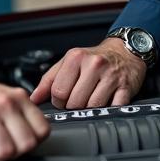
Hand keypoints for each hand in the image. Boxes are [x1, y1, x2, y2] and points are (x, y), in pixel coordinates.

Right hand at [0, 64, 50, 160]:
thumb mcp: (2, 98)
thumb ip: (17, 117)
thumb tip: (29, 143)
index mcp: (18, 98)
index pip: (42, 131)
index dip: (30, 144)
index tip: (18, 145)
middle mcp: (4, 103)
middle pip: (26, 145)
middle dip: (12, 154)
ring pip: (4, 151)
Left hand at [29, 38, 145, 109]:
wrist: (125, 51)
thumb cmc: (94, 58)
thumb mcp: (69, 62)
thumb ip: (49, 80)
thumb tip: (34, 98)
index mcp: (76, 57)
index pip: (58, 91)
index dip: (58, 100)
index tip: (63, 98)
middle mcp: (94, 65)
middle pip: (74, 102)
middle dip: (73, 106)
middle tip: (78, 99)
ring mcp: (111, 76)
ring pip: (92, 108)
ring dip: (89, 109)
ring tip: (90, 99)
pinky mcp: (126, 88)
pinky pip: (112, 108)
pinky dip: (107, 109)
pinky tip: (106, 101)